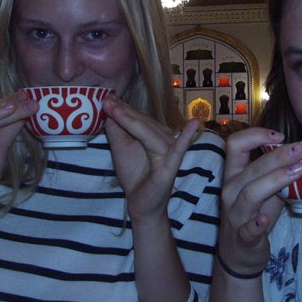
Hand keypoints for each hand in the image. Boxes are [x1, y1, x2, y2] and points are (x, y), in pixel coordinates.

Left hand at [102, 95, 198, 222]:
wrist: (140, 204)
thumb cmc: (134, 175)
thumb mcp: (120, 149)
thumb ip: (116, 130)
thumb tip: (109, 107)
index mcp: (152, 134)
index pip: (138, 118)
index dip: (122, 108)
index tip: (106, 97)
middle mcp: (163, 138)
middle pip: (143, 122)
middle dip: (124, 112)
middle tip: (106, 100)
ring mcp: (169, 151)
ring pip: (150, 132)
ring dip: (133, 120)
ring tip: (116, 109)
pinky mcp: (171, 166)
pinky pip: (178, 150)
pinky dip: (186, 138)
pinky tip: (194, 124)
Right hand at [216, 128, 301, 275]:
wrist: (238, 254)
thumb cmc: (253, 215)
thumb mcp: (264, 190)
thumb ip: (277, 173)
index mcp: (234, 174)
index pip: (235, 144)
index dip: (256, 135)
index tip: (281, 135)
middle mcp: (230, 190)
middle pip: (250, 167)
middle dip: (277, 155)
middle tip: (301, 148)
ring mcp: (234, 214)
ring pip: (250, 193)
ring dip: (274, 180)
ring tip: (298, 172)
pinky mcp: (242, 237)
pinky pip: (247, 230)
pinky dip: (256, 224)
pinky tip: (265, 220)